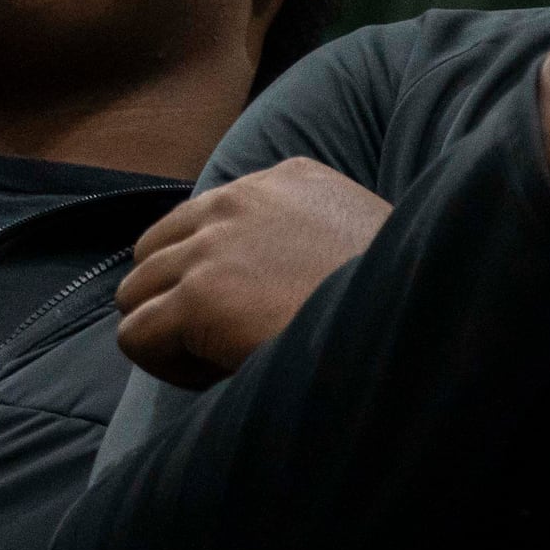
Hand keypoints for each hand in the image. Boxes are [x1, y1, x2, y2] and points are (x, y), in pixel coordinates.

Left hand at [116, 157, 394, 388]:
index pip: (202, 218)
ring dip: (171, 332)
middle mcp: (241, 198)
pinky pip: (136, 336)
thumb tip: (264, 272)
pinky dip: (167, 365)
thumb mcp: (360, 234)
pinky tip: (219, 373)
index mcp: (288, 177)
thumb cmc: (401, 298)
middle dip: (179, 298)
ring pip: (136, 294)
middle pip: (155, 250)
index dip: (216, 271)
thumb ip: (305, 232)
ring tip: (223, 357)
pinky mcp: (197, 296)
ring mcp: (213, 245)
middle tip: (227, 337)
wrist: (414, 323)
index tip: (258, 306)